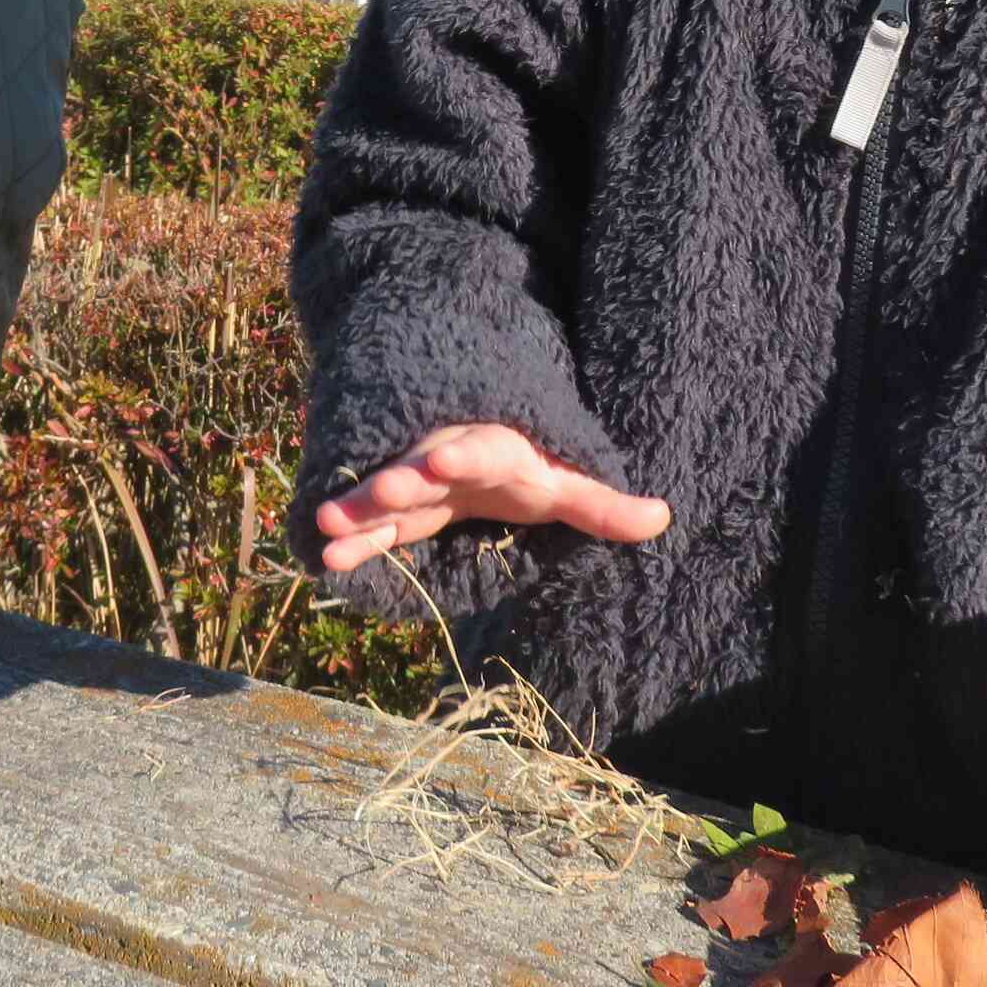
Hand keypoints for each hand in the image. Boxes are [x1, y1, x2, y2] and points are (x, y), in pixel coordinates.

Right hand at [310, 422, 670, 574]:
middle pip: (424, 467)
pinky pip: (370, 521)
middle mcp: (448, 459)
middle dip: (402, 478)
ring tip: (328, 522)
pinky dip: (350, 536)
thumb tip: (663, 517)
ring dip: (359, 509)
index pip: (482, 448)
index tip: (443, 454)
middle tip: (381, 487)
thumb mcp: (566, 482)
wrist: (478, 432)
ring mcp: (417, 480)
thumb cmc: (528, 465)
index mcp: (496, 450)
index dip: (462, 450)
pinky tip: (323, 554)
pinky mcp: (396, 504)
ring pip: (386, 494)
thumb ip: (604, 505)